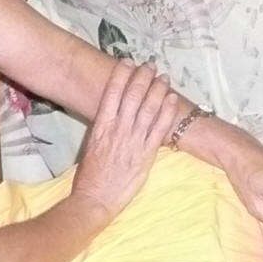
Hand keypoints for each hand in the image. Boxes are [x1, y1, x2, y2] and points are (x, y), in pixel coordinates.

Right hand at [71, 62, 180, 219]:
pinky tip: (172, 98)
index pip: (112, 93)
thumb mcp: (91, 145)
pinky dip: (167, 110)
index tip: (128, 61)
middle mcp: (118, 129)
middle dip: (143, 77)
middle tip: (150, 64)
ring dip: (158, 89)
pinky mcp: (147, 153)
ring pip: (149, 107)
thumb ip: (103, 128)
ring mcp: (134, 140)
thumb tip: (111, 112)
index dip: (121, 75)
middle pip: (133, 95)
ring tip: (164, 76)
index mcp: (101, 126)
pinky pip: (160, 127)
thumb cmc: (89, 176)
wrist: (95, 199)